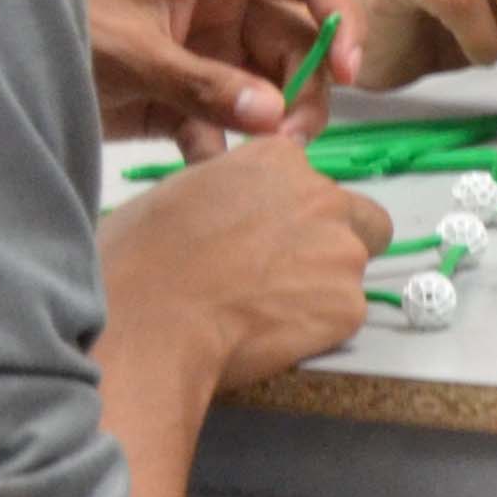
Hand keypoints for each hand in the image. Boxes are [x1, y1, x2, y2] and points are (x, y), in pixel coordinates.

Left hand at [86, 0, 352, 156]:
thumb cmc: (55, 18)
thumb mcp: (129, 47)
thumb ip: (202, 83)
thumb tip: (274, 117)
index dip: (341, 16)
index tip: (350, 71)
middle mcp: (224, 6)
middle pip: (298, 43)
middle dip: (306, 90)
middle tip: (289, 139)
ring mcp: (206, 53)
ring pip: (270, 89)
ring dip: (274, 126)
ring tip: (262, 161)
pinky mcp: (183, 97)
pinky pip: (226, 126)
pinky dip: (227, 153)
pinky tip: (215, 177)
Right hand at [99, 141, 392, 391]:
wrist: (149, 323)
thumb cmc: (141, 260)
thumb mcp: (176, 193)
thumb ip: (226, 185)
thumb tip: (228, 196)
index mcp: (277, 160)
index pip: (310, 181)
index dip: (290, 214)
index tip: (265, 238)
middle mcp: (322, 197)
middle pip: (356, 220)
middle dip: (327, 245)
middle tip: (280, 277)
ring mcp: (342, 251)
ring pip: (350, 271)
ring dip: (321, 289)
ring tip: (265, 313)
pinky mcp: (348, 306)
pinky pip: (342, 317)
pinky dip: (317, 330)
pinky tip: (271, 336)